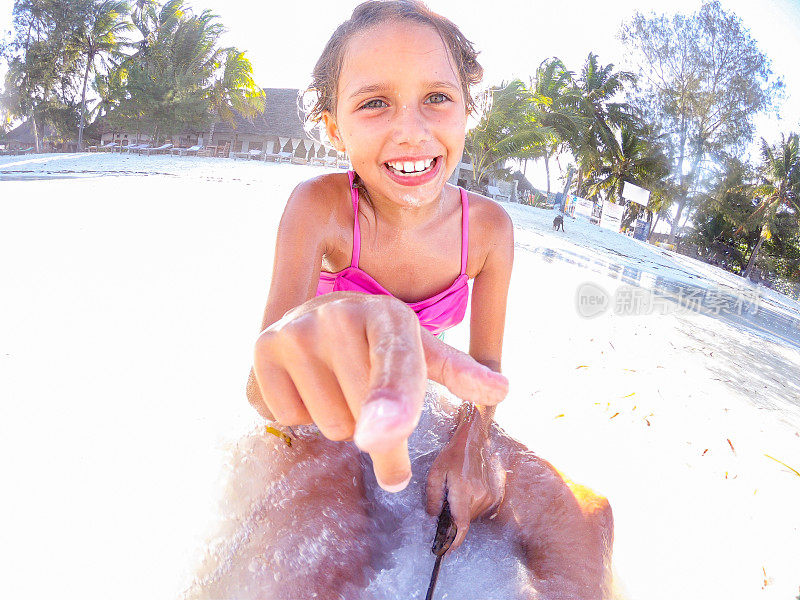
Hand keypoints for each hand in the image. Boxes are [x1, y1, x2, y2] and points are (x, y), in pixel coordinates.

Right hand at [251, 292, 508, 491]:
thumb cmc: (382, 343)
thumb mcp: (423, 352)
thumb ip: (459, 372)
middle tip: (370, 400)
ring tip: (336, 382)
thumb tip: (503, 389)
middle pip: (365, 418)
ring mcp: (296, 330)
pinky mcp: (262, 349)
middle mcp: (340, 314)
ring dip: (338, 420)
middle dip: (376, 429)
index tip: (380, 435)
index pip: (396, 364)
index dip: (391, 400)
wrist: (321, 316)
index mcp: (389, 315)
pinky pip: (288, 417)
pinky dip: (302, 413)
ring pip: (328, 424)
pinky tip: (308, 382)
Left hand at [426, 405, 505, 549]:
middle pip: (465, 521)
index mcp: (464, 490)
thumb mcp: (436, 473)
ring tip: (453, 495)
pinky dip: (468, 508)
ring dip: (461, 513)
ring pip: (472, 516)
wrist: (473, 442)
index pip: (461, 524)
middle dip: (452, 522)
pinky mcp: (493, 494)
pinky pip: (478, 509)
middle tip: (442, 510)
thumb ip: (433, 497)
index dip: (454, 541)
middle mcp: (480, 495)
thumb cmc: (452, 455)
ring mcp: (489, 495)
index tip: (446, 551)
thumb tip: (433, 517)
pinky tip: (462, 492)